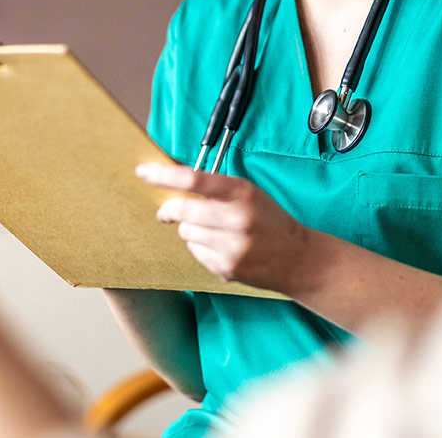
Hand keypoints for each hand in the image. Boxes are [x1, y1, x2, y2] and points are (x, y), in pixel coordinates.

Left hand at [137, 164, 318, 293]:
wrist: (298, 259)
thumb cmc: (270, 220)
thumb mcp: (249, 193)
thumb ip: (215, 188)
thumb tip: (172, 181)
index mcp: (242, 193)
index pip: (194, 180)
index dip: (163, 176)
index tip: (143, 173)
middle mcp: (237, 219)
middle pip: (182, 211)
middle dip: (169, 210)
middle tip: (166, 211)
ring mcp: (232, 247)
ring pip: (186, 233)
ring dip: (190, 229)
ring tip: (212, 230)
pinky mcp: (227, 268)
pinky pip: (195, 252)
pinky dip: (200, 247)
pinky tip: (221, 247)